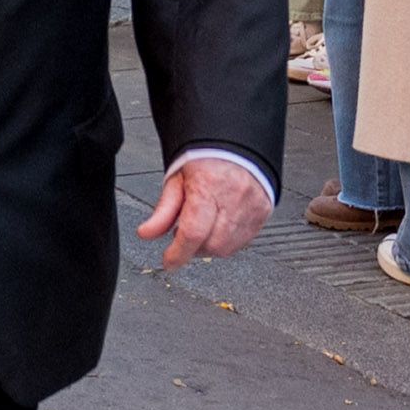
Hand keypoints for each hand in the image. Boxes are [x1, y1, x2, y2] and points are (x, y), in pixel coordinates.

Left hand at [134, 159, 272, 272]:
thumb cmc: (205, 160)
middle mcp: (234, 197)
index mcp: (208, 185)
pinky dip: (227, 242)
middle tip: (184, 236)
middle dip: (193, 249)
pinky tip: (217, 228)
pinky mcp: (263, 213)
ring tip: (201, 229)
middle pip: (212, 244)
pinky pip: (243, 241)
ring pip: (228, 248)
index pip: (193, 232)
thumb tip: (146, 233)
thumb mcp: (176, 181)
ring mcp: (252, 206)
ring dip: (209, 247)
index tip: (169, 262)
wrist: (235, 147)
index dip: (178, 253)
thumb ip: (162, 211)